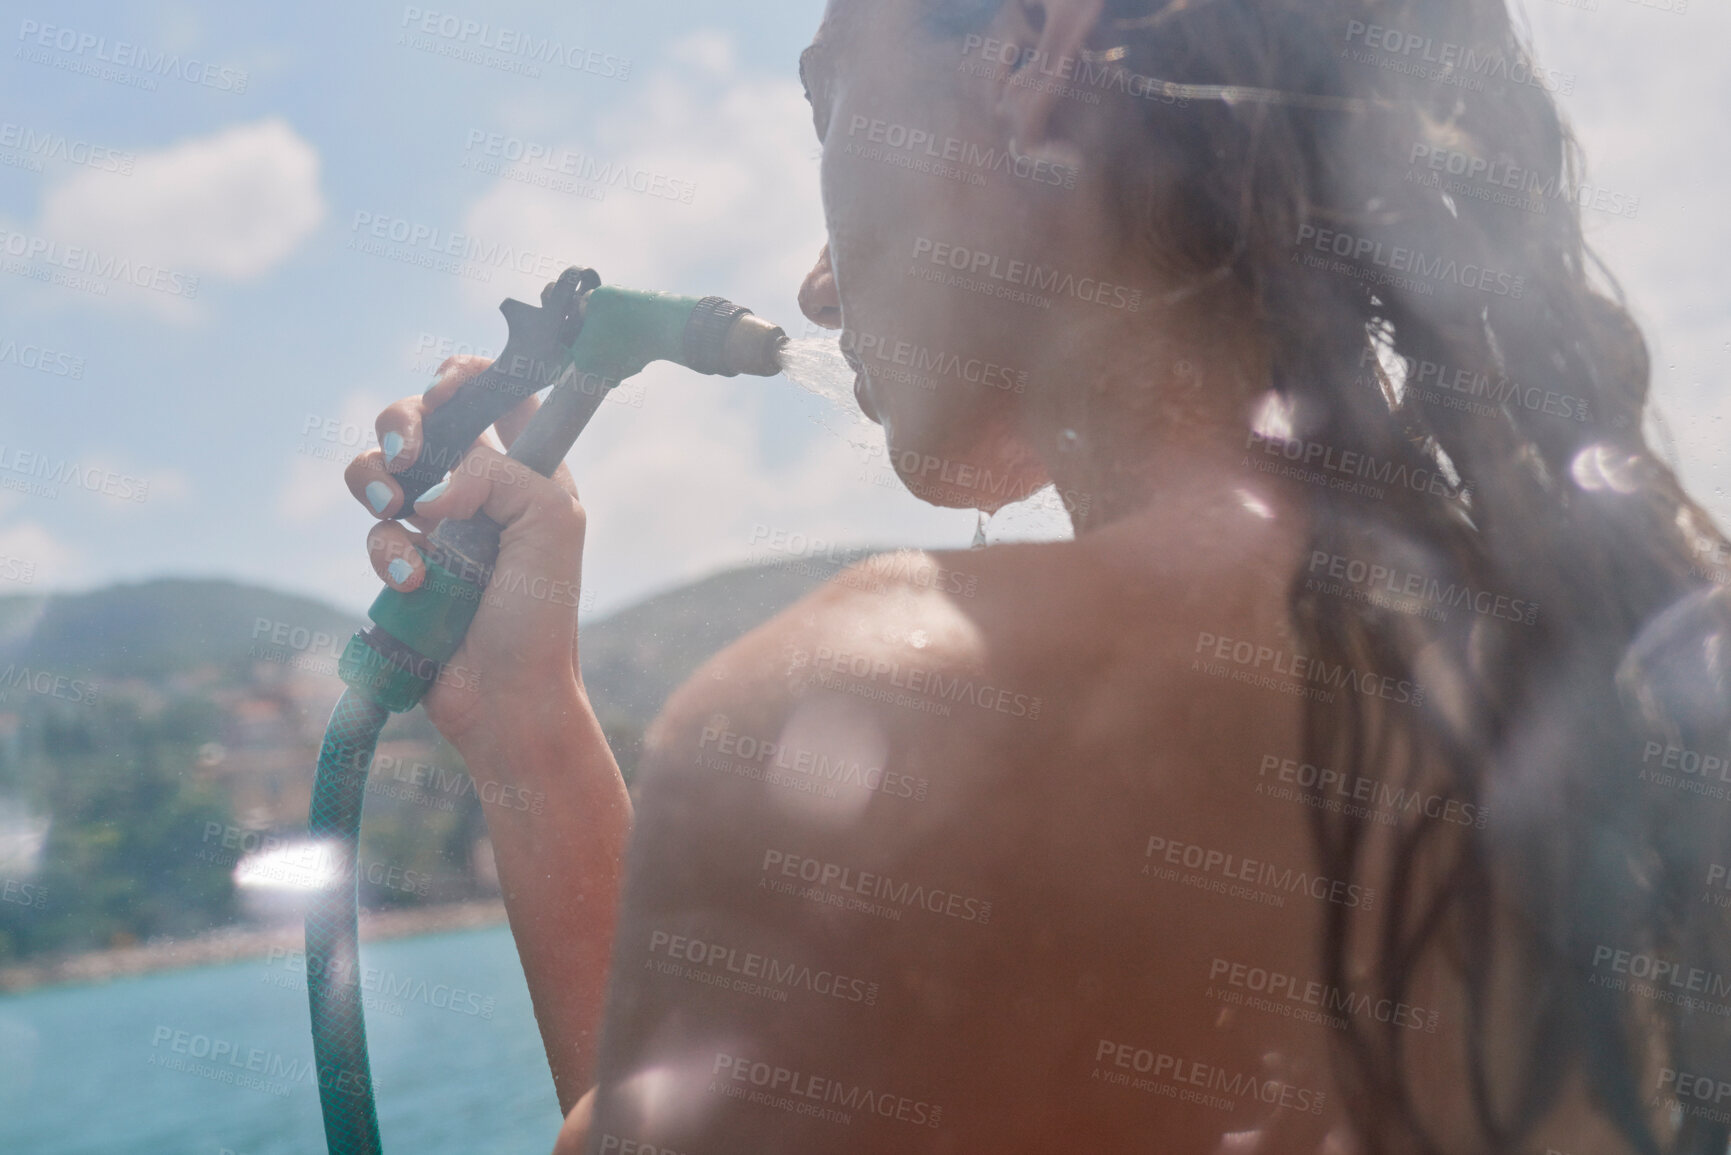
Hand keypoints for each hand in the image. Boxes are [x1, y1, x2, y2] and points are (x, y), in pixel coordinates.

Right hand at [344, 355, 588, 747]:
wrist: (505, 697)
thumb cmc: (540, 615)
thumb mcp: (549, 523)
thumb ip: (499, 473)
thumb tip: (432, 488)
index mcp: (531, 470)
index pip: (500, 395)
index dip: (467, 377)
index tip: (447, 390)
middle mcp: (482, 490)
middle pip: (424, 417)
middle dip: (402, 421)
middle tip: (407, 451)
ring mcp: (438, 526)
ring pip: (382, 468)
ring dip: (377, 479)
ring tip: (396, 509)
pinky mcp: (405, 562)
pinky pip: (375, 531)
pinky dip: (388, 551)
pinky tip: (415, 582)